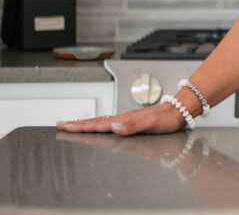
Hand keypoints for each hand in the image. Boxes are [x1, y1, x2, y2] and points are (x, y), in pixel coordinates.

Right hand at [56, 102, 185, 135]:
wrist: (178, 111)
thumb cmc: (166, 119)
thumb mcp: (150, 123)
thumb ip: (132, 125)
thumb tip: (113, 126)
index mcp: (123, 120)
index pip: (98, 124)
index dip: (81, 127)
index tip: (64, 127)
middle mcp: (122, 119)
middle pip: (95, 121)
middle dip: (77, 124)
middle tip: (59, 125)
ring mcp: (126, 119)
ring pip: (101, 121)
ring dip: (85, 123)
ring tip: (72, 125)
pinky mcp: (131, 122)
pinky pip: (110, 123)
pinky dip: (98, 124)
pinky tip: (98, 126)